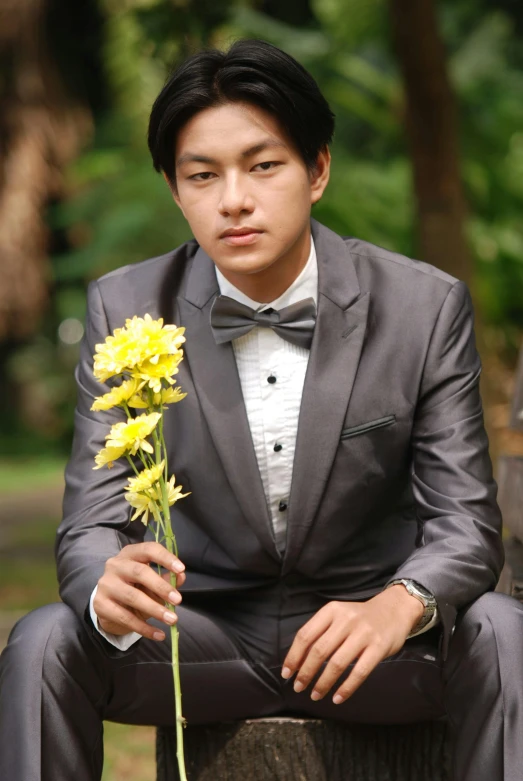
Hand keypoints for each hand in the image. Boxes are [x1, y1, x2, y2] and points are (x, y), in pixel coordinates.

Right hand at [93, 542, 185, 640]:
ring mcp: (106, 584)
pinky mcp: (100, 604)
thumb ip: (167, 578)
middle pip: (140, 572)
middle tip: (178, 600)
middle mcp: (115, 565)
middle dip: (161, 587)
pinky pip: (125, 618)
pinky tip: (159, 634)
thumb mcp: (152, 582)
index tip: (181, 569)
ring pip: (133, 596)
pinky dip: (144, 628)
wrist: (110, 606)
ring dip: (155, 610)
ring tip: (172, 619)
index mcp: (131, 553)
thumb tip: (181, 577)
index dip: (165, 558)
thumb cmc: (135, 588)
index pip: (148, 549)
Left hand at [281, 585, 423, 703]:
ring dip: (323, 683)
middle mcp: (346, 619)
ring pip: (337, 663)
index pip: (306, 635)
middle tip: (298, 688)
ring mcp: (363, 633)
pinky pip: (359, 672)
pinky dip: (346, 688)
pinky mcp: (378, 647)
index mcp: (331, 610)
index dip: (294, 656)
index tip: (286, 674)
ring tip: (315, 695)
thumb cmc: (359, 618)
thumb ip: (321, 632)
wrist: (393, 610)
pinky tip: (337, 698)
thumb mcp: (338, 616)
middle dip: (306, 673)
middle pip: (319, 650)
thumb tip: (298, 660)